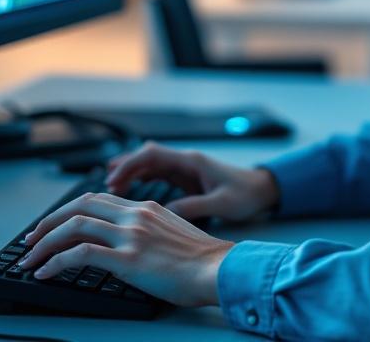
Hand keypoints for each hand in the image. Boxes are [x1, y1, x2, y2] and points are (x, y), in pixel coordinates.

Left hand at [19, 192, 232, 306]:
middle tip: (31, 239)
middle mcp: (135, 215)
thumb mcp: (174, 233)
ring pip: (73, 226)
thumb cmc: (204, 260)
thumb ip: (150, 230)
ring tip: (29, 258)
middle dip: (48, 222)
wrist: (220, 269)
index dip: (70, 210)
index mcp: (146, 208)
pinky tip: (45, 272)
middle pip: (79, 206)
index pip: (97, 199)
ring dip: (44, 242)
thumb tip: (130, 244)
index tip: (54, 225)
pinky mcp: (127, 259)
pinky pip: (79, 254)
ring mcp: (130, 235)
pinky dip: (56, 262)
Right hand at [105, 141, 279, 221]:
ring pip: (150, 166)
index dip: (130, 165)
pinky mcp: (185, 179)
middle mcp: (185, 161)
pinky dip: (141, 181)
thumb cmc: (246, 195)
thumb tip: (164, 213)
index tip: (113, 180)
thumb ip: (193, 208)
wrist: (263, 191)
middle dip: (125, 168)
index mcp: (191, 161)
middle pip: (146, 158)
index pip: (152, 155)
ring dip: (131, 174)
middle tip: (105, 186)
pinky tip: (130, 192)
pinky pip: (157, 175)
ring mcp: (184, 169)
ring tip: (111, 190)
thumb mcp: (220, 204)